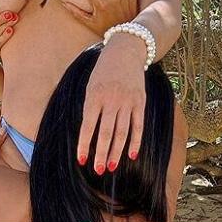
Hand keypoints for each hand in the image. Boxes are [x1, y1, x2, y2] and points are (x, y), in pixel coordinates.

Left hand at [77, 33, 147, 172]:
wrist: (125, 51)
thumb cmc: (103, 72)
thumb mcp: (90, 86)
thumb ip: (90, 108)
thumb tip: (87, 135)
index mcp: (94, 96)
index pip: (88, 126)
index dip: (84, 144)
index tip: (81, 161)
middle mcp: (111, 100)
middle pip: (106, 133)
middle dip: (101, 153)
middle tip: (98, 169)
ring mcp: (127, 102)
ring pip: (122, 132)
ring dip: (116, 151)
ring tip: (111, 166)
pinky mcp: (140, 102)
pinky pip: (138, 126)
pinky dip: (135, 142)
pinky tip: (131, 156)